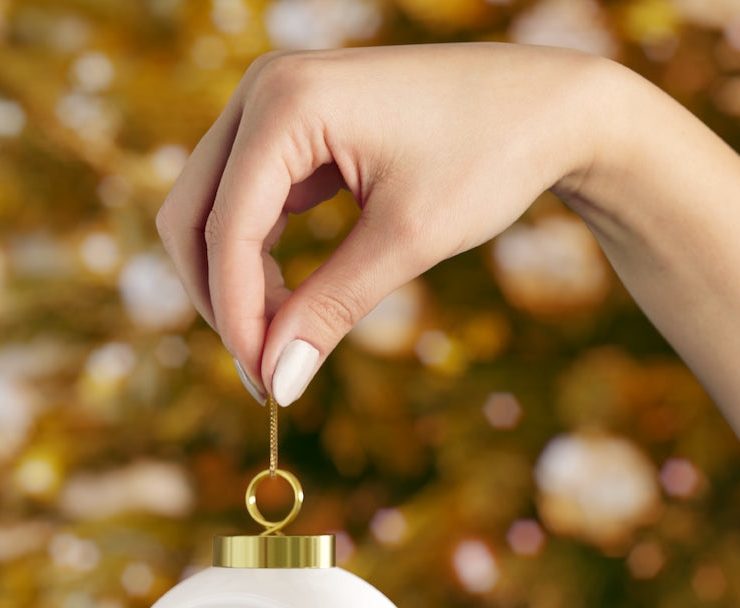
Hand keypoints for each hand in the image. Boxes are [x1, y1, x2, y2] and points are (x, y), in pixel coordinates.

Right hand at [156, 43, 604, 404]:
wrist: (548, 107)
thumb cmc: (489, 156)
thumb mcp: (406, 242)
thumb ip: (330, 310)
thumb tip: (278, 382)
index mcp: (286, 103)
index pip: (226, 230)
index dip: (237, 317)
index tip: (265, 384)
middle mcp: (263, 91)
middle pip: (191, 217)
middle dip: (220, 300)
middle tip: (264, 370)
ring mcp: (272, 106)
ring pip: (210, 213)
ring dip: (235, 284)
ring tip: (284, 342)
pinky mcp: (290, 129)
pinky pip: (245, 204)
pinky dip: (257, 259)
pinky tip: (291, 303)